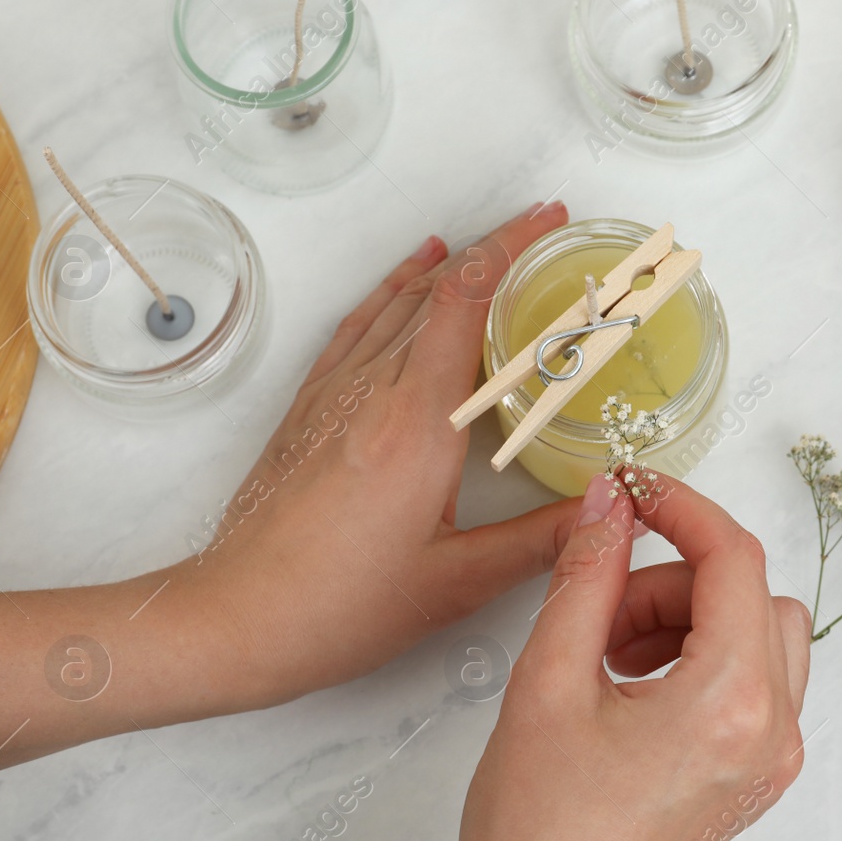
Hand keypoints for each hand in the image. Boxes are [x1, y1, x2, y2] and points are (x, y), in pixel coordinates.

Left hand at [180, 200, 579, 704]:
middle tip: (547, 232)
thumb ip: (541, 541)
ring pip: (398, 303)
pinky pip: (360, 327)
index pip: (468, 300)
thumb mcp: (457, 583)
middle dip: (498, 250)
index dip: (512, 248)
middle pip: (439, 290)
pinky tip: (410, 276)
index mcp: (417, 423)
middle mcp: (374, 392)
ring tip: (494, 242)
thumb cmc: (336, 606)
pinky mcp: (310, 410)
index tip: (551, 222)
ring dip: (451, 265)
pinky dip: (392, 292)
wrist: (234, 618)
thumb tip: (606, 512)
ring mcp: (335, 395)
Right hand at [444, 476, 812, 840]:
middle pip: (752, 594)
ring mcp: (771, 761)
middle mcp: (772, 732)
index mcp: (729, 703)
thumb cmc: (535, 832)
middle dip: (675, 581)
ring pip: (758, 635)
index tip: (632, 491)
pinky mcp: (755, 779)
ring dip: (688, 620)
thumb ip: (586, 576)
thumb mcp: (547, 680)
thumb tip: (611, 503)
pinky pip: (753, 683)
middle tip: (599, 615)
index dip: (680, 507)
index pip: (734, 559)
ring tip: (606, 659)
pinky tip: (629, 690)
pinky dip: (700, 661)